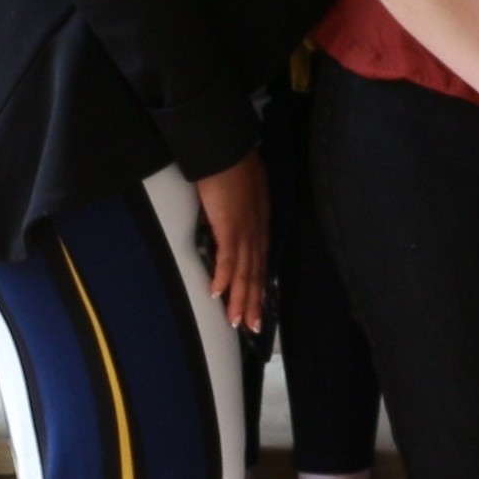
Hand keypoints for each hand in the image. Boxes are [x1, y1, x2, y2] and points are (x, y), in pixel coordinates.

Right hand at [193, 151, 270, 331]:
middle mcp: (256, 232)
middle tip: (252, 327)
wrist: (228, 150)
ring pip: (246, 272)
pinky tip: (217, 293)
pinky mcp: (230, 228)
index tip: (259, 306)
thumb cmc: (235, 167)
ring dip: (240, 299)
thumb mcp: (246, 194)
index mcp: (260, 224)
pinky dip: (223, 278)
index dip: (260, 286)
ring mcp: (244, 231)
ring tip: (236, 321)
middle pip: (257, 273)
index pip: (261, 262)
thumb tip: (234, 223)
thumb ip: (243, 212)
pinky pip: (228, 259)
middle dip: (254, 302)